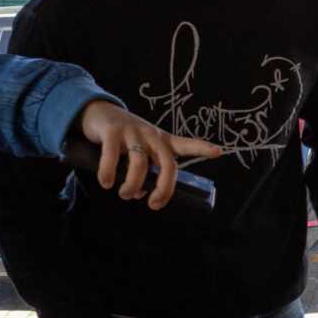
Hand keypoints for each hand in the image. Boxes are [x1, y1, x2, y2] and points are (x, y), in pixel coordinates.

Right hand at [76, 101, 222, 209]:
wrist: (98, 112)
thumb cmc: (123, 138)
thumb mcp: (139, 152)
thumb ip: (143, 174)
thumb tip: (140, 194)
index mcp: (161, 141)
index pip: (185, 144)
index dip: (202, 148)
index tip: (218, 152)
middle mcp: (151, 135)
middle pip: (167, 163)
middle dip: (164, 187)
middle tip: (153, 204)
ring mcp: (132, 132)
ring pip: (139, 163)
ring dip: (132, 185)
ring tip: (124, 194)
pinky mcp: (112, 131)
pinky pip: (112, 156)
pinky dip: (109, 172)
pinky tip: (107, 182)